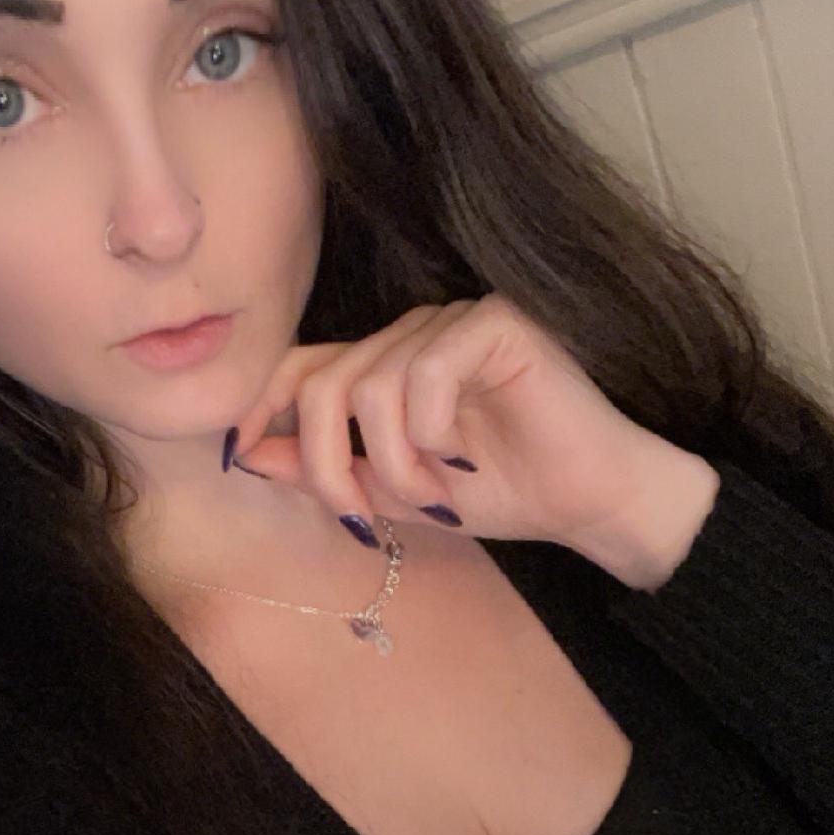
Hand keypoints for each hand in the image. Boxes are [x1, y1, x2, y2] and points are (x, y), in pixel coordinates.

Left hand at [229, 293, 668, 553]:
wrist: (590, 500)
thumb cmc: (501, 493)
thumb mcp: (395, 493)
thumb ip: (327, 471)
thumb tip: (248, 456)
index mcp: (384, 365)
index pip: (298, 366)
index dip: (260, 408)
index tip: (243, 459)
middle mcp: (412, 335)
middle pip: (323, 383)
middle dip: (325, 462)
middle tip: (360, 511)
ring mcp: (452, 323)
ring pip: (372, 387)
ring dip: (391, 461)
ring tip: (432, 491)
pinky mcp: (494, 324)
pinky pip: (427, 372)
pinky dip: (431, 430)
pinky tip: (461, 456)